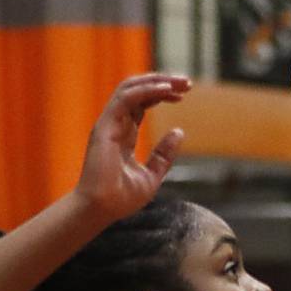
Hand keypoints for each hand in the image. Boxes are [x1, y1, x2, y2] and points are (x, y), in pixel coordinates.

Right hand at [74, 74, 189, 221]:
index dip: (162, 94)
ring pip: (130, 88)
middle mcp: (115, 124)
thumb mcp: (152, 175)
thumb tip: (179, 131)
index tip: (185, 94)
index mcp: (123, 134)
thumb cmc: (121, 198)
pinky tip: (166, 90)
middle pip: (137, 91)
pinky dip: (146, 91)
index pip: (142, 103)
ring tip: (180, 82)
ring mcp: (108, 123)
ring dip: (157, 81)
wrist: (102, 209)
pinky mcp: (105, 126)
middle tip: (188, 82)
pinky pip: (125, 99)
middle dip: (162, 82)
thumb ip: (164, 154)